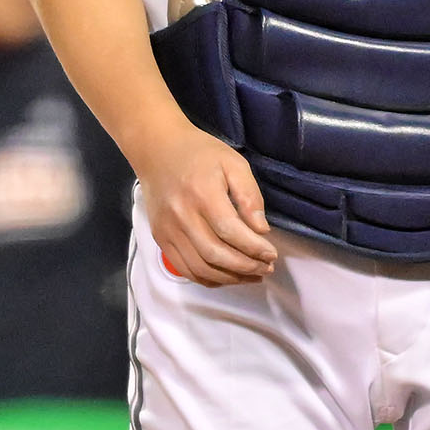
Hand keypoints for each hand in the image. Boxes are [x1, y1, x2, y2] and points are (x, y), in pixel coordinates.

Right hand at [136, 121, 276, 286]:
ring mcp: (168, 230)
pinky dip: (208, 278)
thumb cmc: (200, 154)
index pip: (231, 231)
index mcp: (202, 193)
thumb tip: (261, 230)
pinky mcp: (160, 238)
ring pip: (200, 268)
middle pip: (215, 254)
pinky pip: (185, 269)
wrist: (157, 150)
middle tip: (266, 268)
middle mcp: (182, 215)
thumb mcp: (233, 163)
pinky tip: (227, 276)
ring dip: (230, 278)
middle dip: (246, 267)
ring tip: (252, 275)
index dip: (254, 248)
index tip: (272, 254)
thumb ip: (249, 196)